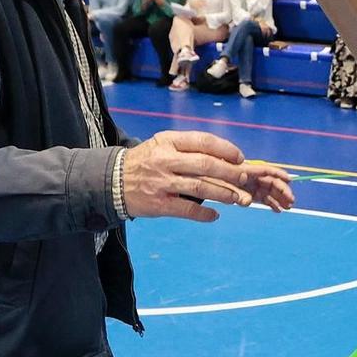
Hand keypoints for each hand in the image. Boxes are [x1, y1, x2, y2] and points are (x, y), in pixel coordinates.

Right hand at [122, 131, 287, 221]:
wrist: (112, 181)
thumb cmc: (145, 161)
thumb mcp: (162, 144)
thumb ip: (188, 147)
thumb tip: (224, 156)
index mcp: (168, 142)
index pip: (202, 141)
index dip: (225, 149)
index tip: (239, 158)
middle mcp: (165, 161)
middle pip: (205, 165)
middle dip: (230, 173)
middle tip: (244, 179)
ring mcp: (162, 183)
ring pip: (201, 187)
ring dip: (224, 194)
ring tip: (238, 199)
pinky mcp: (159, 204)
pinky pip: (188, 210)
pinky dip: (204, 214)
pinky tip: (215, 215)